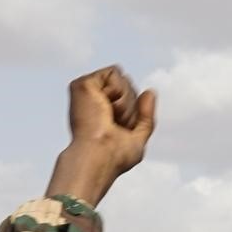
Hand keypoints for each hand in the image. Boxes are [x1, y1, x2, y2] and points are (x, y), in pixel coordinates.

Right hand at [46, 65, 157, 206]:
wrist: (100, 157)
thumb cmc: (114, 158)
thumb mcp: (138, 139)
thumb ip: (146, 117)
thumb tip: (149, 92)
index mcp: (101, 115)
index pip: (128, 98)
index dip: (132, 113)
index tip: (120, 132)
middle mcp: (92, 103)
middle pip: (127, 85)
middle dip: (130, 106)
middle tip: (115, 125)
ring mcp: (87, 94)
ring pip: (122, 78)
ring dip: (124, 101)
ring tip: (109, 118)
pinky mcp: (82, 84)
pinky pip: (114, 72)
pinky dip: (116, 91)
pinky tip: (104, 108)